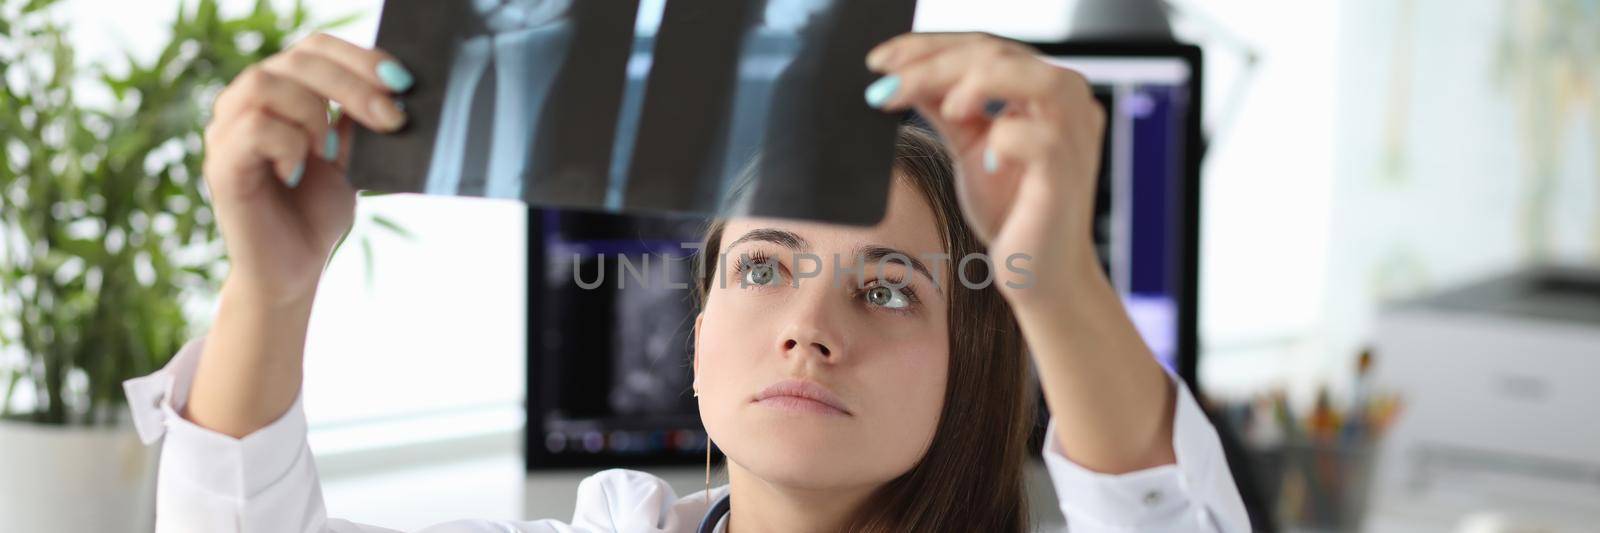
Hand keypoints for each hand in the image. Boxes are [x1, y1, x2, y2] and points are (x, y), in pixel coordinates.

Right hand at [202, 33, 411, 304]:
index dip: (360, 57)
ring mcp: (227, 131)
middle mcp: (246, 102)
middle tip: (390, 118)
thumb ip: (357, 118)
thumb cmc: (315, 210)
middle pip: (296, 59)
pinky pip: (253, 127)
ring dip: (313, 112)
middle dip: (353, 84)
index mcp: (280, 92)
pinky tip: (299, 172)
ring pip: (266, 82)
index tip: (402, 83)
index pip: (315, 47)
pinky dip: (289, 144)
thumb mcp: (350, 156)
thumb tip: (392, 85)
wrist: (293, 270)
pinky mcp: (220, 164)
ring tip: (329, 150)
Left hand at [865, 33, 1106, 297]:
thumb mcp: (970, 146)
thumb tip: (902, 73)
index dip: (929, 48)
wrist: (1038, 274)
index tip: (880, 61)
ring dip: (972, 83)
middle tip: (884, 83)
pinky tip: (989, 163)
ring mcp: (1072, 136)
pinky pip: (1036, 137)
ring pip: (1027, 76)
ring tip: (942, 109)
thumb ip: (947, 107)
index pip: (984, 47)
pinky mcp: (1065, 174)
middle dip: (932, 64)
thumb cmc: (1011, 211)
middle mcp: (1067, 102)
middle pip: (997, 54)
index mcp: (1043, 89)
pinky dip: (1004, 141)